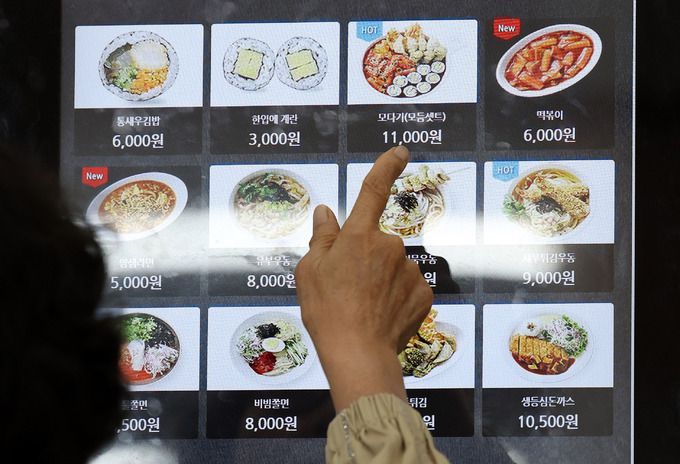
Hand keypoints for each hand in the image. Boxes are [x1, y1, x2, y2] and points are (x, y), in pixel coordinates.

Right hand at [295, 146, 432, 411]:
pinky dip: (395, 295)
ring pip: (393, 265)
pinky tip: (381, 313)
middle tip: (346, 285)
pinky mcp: (423, 293)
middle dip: (365, 255)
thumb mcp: (309, 271)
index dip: (387, 166)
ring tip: (362, 305)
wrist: (358, 353)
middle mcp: (389, 246)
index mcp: (359, 236)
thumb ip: (322, 238)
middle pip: (376, 241)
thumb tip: (325, 213)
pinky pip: (407, 286)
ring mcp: (409, 269)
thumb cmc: (327, 311)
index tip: (400, 151)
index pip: (373, 190)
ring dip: (380, 277)